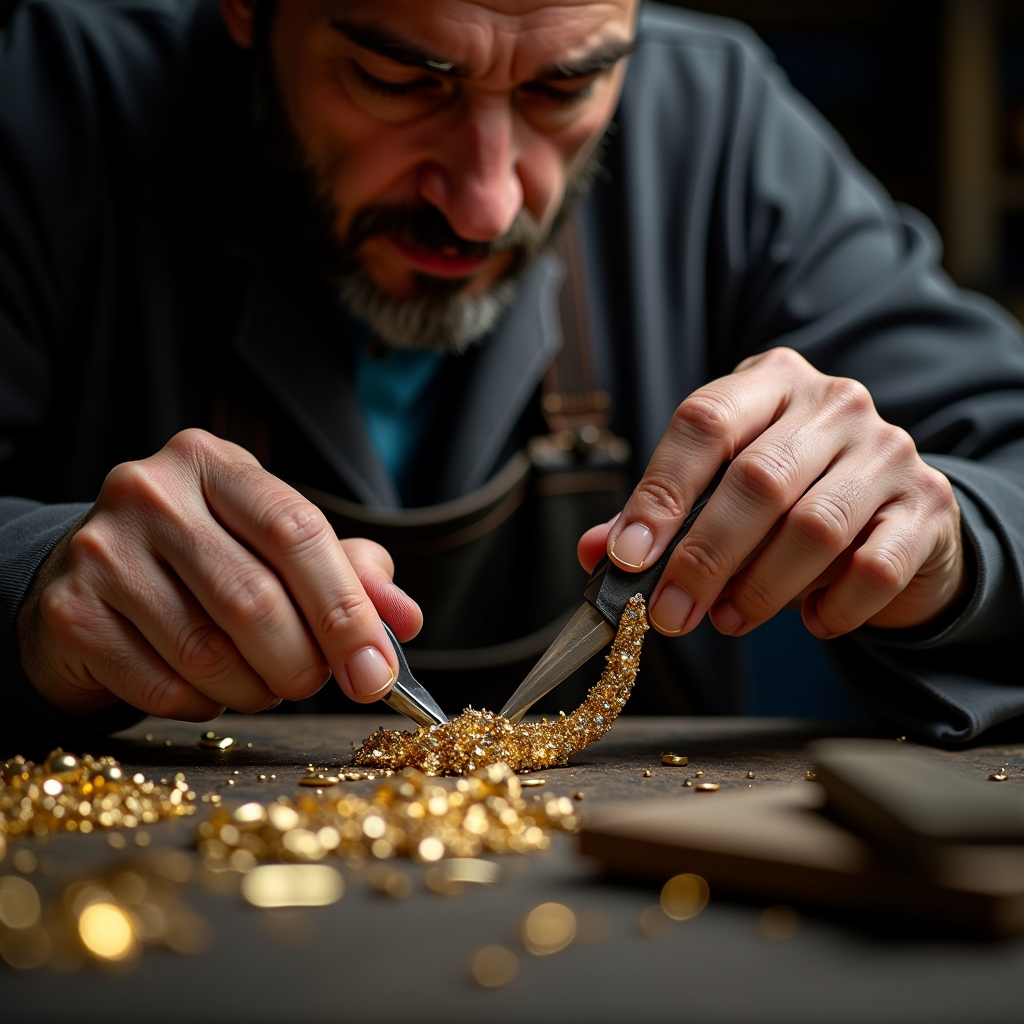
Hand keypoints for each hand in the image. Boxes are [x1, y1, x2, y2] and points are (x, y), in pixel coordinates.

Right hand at [17, 430, 421, 719]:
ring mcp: (102, 550)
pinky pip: (164, 688)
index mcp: (215, 463)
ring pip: (209, 654)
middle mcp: (152, 493)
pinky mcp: (71, 613)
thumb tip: (403, 620)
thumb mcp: (276, 545)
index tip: (377, 672)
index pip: (297, 532)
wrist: (93, 578)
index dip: (346, 611)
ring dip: (257, 689)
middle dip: (304, 663)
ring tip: (263, 682)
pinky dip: (205, 704)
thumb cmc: (207, 559)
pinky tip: (208, 687)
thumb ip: (346, 572)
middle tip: (317, 683)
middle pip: (254, 600)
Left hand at [578, 348, 965, 639]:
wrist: (894, 510)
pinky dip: (834, 606)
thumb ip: (661, 515)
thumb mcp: (722, 489)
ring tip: (728, 620)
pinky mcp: (927, 506)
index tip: (626, 556)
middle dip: (703, 557)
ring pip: (814, 527)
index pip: (704, 423)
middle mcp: (833, 404)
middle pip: (757, 480)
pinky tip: (811, 622)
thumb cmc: (789, 498)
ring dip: (760, 588)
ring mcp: (887, 451)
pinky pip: (874, 568)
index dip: (661, 492)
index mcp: (769, 384)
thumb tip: (595, 552)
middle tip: (670, 612)